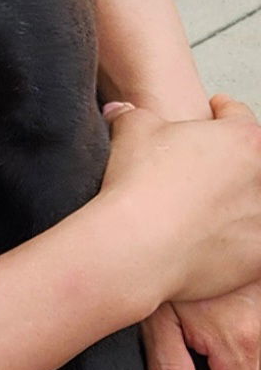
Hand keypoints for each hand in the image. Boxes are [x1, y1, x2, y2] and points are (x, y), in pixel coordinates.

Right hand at [98, 96, 260, 305]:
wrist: (139, 246)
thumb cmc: (141, 185)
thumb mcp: (132, 128)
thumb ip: (133, 115)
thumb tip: (122, 113)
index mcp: (244, 140)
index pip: (237, 116)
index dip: (221, 111)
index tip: (213, 112)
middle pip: (251, 162)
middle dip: (230, 161)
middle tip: (201, 164)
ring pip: (251, 206)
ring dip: (232, 202)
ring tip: (198, 207)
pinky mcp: (254, 258)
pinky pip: (245, 245)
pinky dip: (228, 241)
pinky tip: (198, 239)